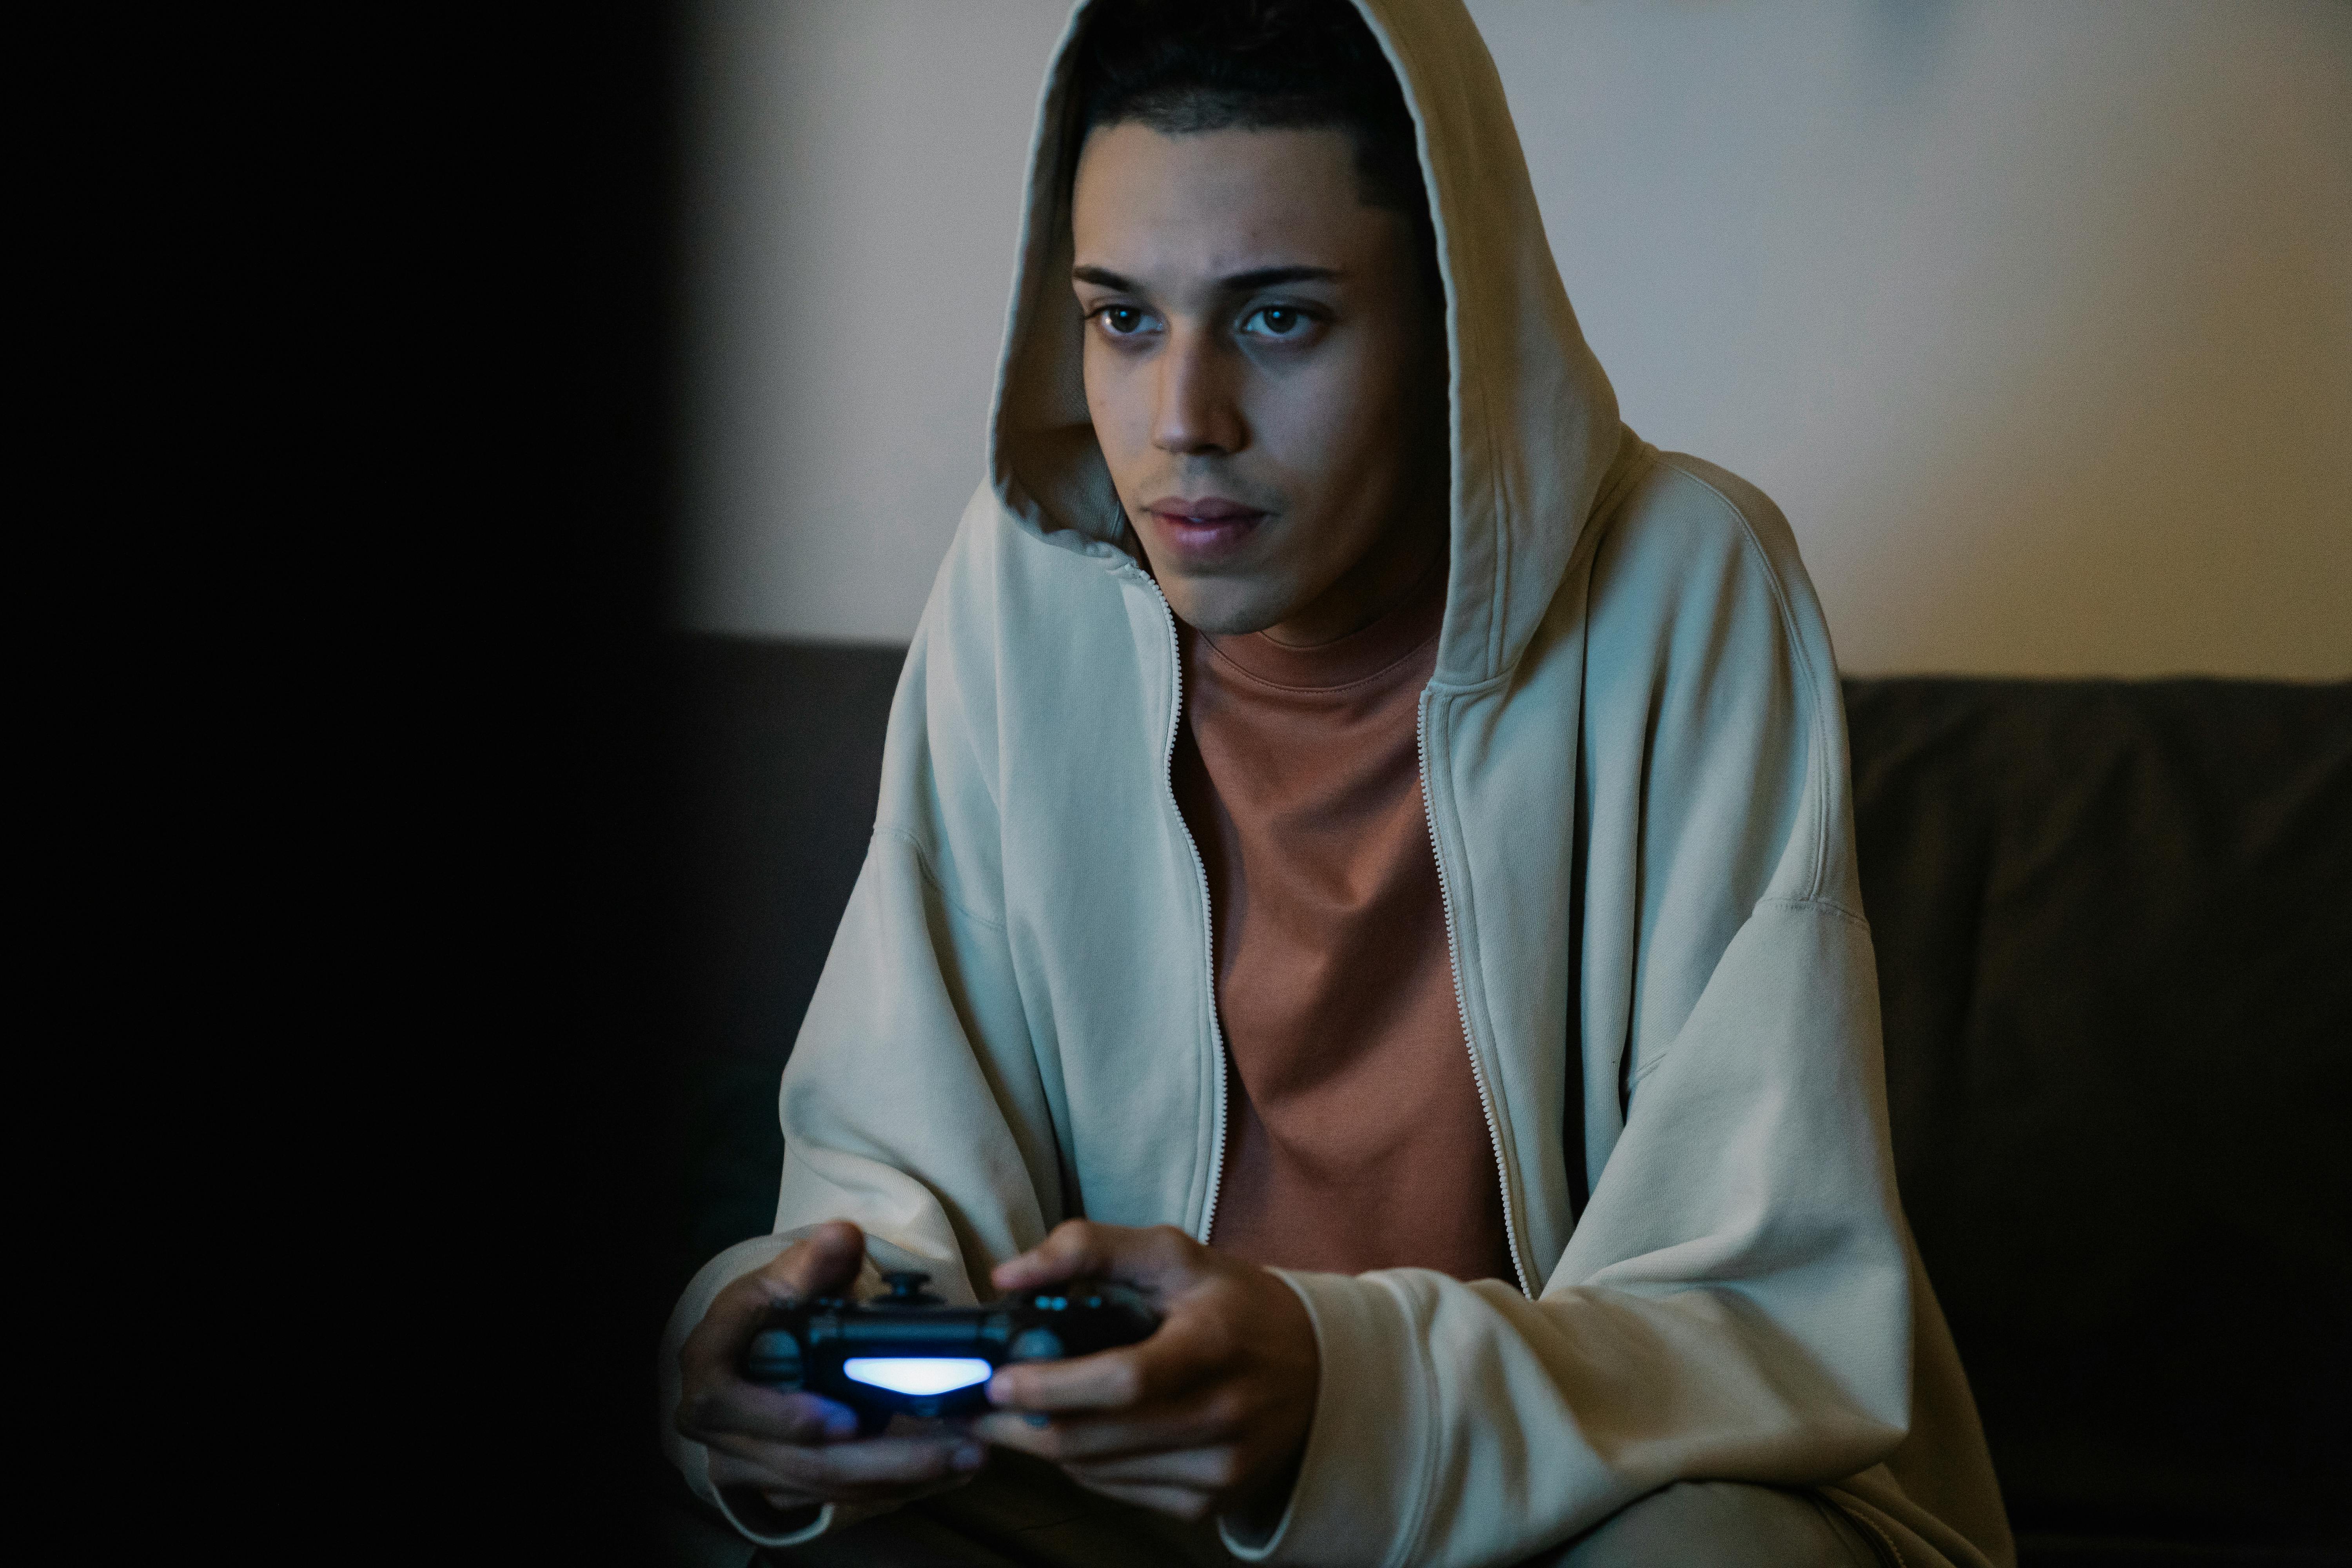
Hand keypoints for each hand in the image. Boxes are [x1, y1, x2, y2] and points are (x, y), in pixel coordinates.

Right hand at [674, 1221, 984, 1524]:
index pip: (729, 1400)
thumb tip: (842, 1237)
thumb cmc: (767, 1309)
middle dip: (884, 1460)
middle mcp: (716, 1427)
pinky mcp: (777, 1485)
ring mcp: (745, 1464)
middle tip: (958, 1447)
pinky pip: (834, 1497)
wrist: (751, 1349)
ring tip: (967, 1456)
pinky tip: (943, 1471)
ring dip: (900, 1477)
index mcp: (708, 1366)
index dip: (786, 1416)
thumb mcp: (784, 1276)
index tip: (850, 1420)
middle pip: (800, 1460)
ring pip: (824, 1486)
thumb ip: (813, 1261)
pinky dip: (891, 1485)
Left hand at [973, 1221, 1318, 1525]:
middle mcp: (1221, 1416)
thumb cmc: (1235, 1305)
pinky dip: (1088, 1464)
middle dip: (1024, 1423)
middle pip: (1096, 1439)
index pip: (1124, 1380)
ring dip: (1048, 1444)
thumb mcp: (1174, 1255)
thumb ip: (1089, 1248)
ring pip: (1098, 1472)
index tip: (998, 1377)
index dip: (1053, 1385)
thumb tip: (1009, 1275)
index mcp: (1213, 1346)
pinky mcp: (1209, 1502)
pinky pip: (1120, 1491)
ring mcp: (1218, 1469)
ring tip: (1028, 1409)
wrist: (1318, 1370)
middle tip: (983, 1400)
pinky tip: (1085, 1430)